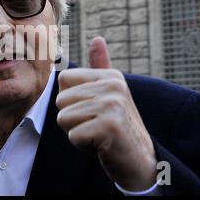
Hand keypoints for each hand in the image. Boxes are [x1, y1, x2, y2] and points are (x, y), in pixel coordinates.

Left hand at [56, 37, 157, 190]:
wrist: (139, 161)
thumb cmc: (116, 127)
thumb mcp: (108, 94)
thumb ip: (100, 67)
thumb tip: (97, 38)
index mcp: (110, 75)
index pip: (63, 79)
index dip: (70, 101)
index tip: (91, 111)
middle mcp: (113, 85)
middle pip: (60, 100)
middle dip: (72, 120)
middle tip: (96, 126)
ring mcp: (113, 104)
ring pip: (64, 118)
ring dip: (77, 133)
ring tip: (98, 134)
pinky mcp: (110, 126)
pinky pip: (73, 136)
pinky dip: (83, 146)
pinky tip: (102, 146)